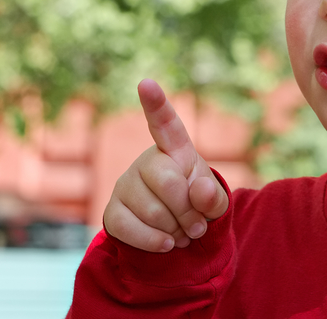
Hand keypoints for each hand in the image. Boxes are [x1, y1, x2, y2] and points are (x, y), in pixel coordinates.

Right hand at [103, 79, 228, 251]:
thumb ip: (213, 196)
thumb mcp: (214, 201)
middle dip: (188, 211)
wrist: (174, 231)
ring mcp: (125, 184)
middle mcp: (146, 160)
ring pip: (152, 212)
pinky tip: (166, 243)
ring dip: (176, 231)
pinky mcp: (112, 210)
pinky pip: (130, 229)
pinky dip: (154, 242)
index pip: (166, 123)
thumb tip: (199, 191)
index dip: (156, 103)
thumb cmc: (196, 205)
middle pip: (168, 183)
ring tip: (182, 232)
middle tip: (197, 225)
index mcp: (174, 149)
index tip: (146, 83)